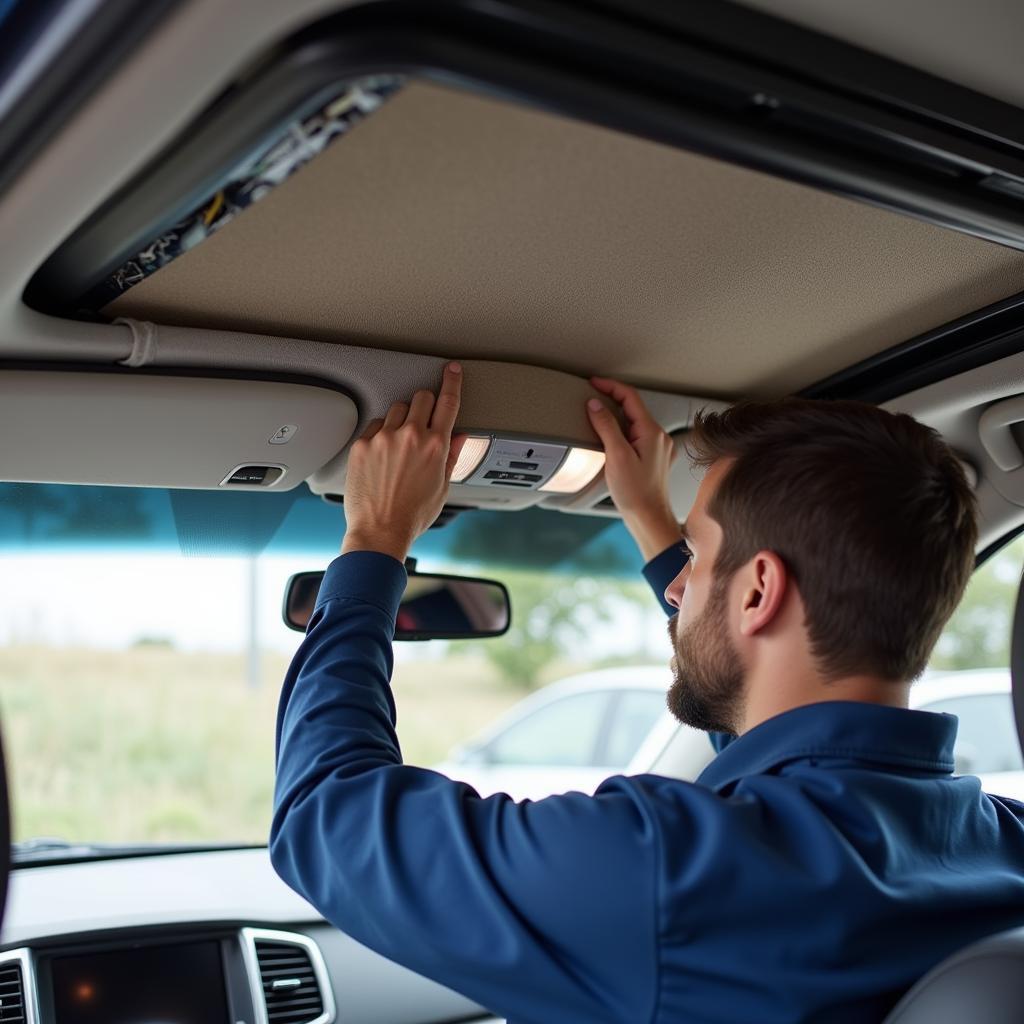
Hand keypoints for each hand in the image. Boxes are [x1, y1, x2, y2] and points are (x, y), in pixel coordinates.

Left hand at [341, 363, 466, 562]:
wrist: (380, 530)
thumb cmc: (413, 515)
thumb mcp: (443, 487)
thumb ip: (452, 455)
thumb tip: (460, 436)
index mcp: (435, 445)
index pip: (448, 402)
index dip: (452, 381)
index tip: (451, 370)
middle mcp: (410, 436)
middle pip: (421, 397)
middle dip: (425, 405)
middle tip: (422, 422)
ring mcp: (384, 438)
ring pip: (397, 409)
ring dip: (402, 420)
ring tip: (399, 446)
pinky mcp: (363, 444)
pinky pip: (374, 425)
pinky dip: (380, 434)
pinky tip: (383, 455)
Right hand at [586, 376, 681, 560]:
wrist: (649, 518)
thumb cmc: (636, 493)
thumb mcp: (616, 455)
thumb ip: (606, 426)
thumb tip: (595, 405)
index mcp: (651, 432)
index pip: (630, 397)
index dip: (610, 386)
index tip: (594, 383)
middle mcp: (658, 437)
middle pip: (633, 408)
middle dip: (612, 399)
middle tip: (592, 396)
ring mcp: (657, 448)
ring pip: (634, 422)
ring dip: (616, 415)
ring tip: (597, 415)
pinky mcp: (653, 459)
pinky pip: (636, 435)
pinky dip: (621, 430)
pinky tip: (611, 438)